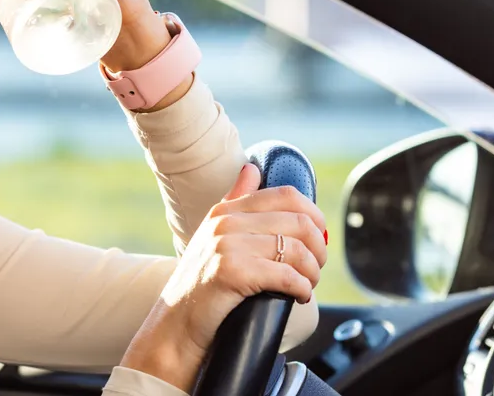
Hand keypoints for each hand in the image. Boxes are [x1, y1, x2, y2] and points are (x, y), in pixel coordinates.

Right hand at [119, 164, 327, 391]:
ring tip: (307, 285)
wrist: (174, 324)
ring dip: (313, 273)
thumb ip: (235, 201)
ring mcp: (227, 245)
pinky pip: (287, 275)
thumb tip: (252, 169)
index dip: (314, 217)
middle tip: (315, 268)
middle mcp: (226, 222)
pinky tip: (299, 296)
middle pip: (299, 222)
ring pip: (297, 250)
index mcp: (225, 210)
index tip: (317, 241)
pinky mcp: (232, 271)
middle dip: (318, 249)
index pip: (287, 196)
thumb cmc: (199, 285)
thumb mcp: (212, 235)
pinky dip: (302, 288)